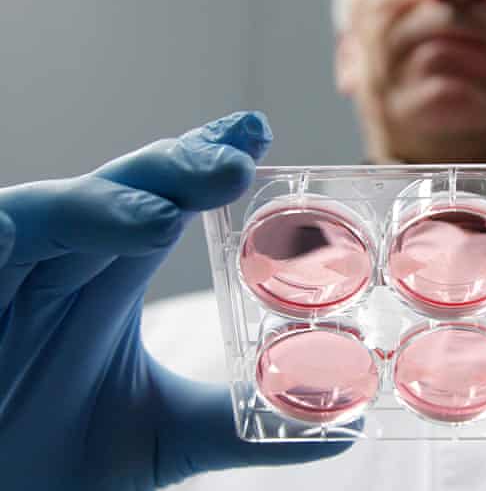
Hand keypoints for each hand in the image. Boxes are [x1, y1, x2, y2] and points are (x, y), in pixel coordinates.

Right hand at [0, 113, 352, 489]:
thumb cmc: (48, 457)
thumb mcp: (160, 438)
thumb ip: (239, 423)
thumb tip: (343, 426)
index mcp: (107, 279)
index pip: (163, 203)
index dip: (204, 164)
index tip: (256, 135)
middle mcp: (58, 266)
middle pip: (120, 193)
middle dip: (175, 170)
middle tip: (235, 161)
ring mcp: (3, 277)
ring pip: (47, 214)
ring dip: (103, 207)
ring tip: (160, 219)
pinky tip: (17, 235)